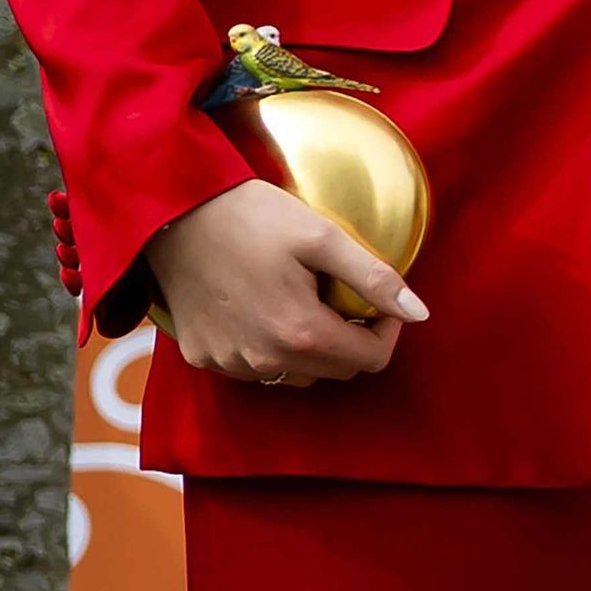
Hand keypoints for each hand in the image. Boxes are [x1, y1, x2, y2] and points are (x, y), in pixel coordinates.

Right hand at [144, 180, 422, 385]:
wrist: (172, 215)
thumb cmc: (250, 217)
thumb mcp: (322, 237)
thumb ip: (374, 279)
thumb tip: (419, 313)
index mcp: (299, 335)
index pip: (370, 360)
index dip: (386, 330)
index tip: (378, 300)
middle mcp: (263, 362)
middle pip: (335, 371)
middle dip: (352, 339)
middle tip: (343, 296)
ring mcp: (228, 363)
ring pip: (295, 374)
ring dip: (312, 348)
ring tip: (304, 299)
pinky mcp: (202, 356)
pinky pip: (253, 367)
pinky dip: (270, 347)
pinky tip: (263, 307)